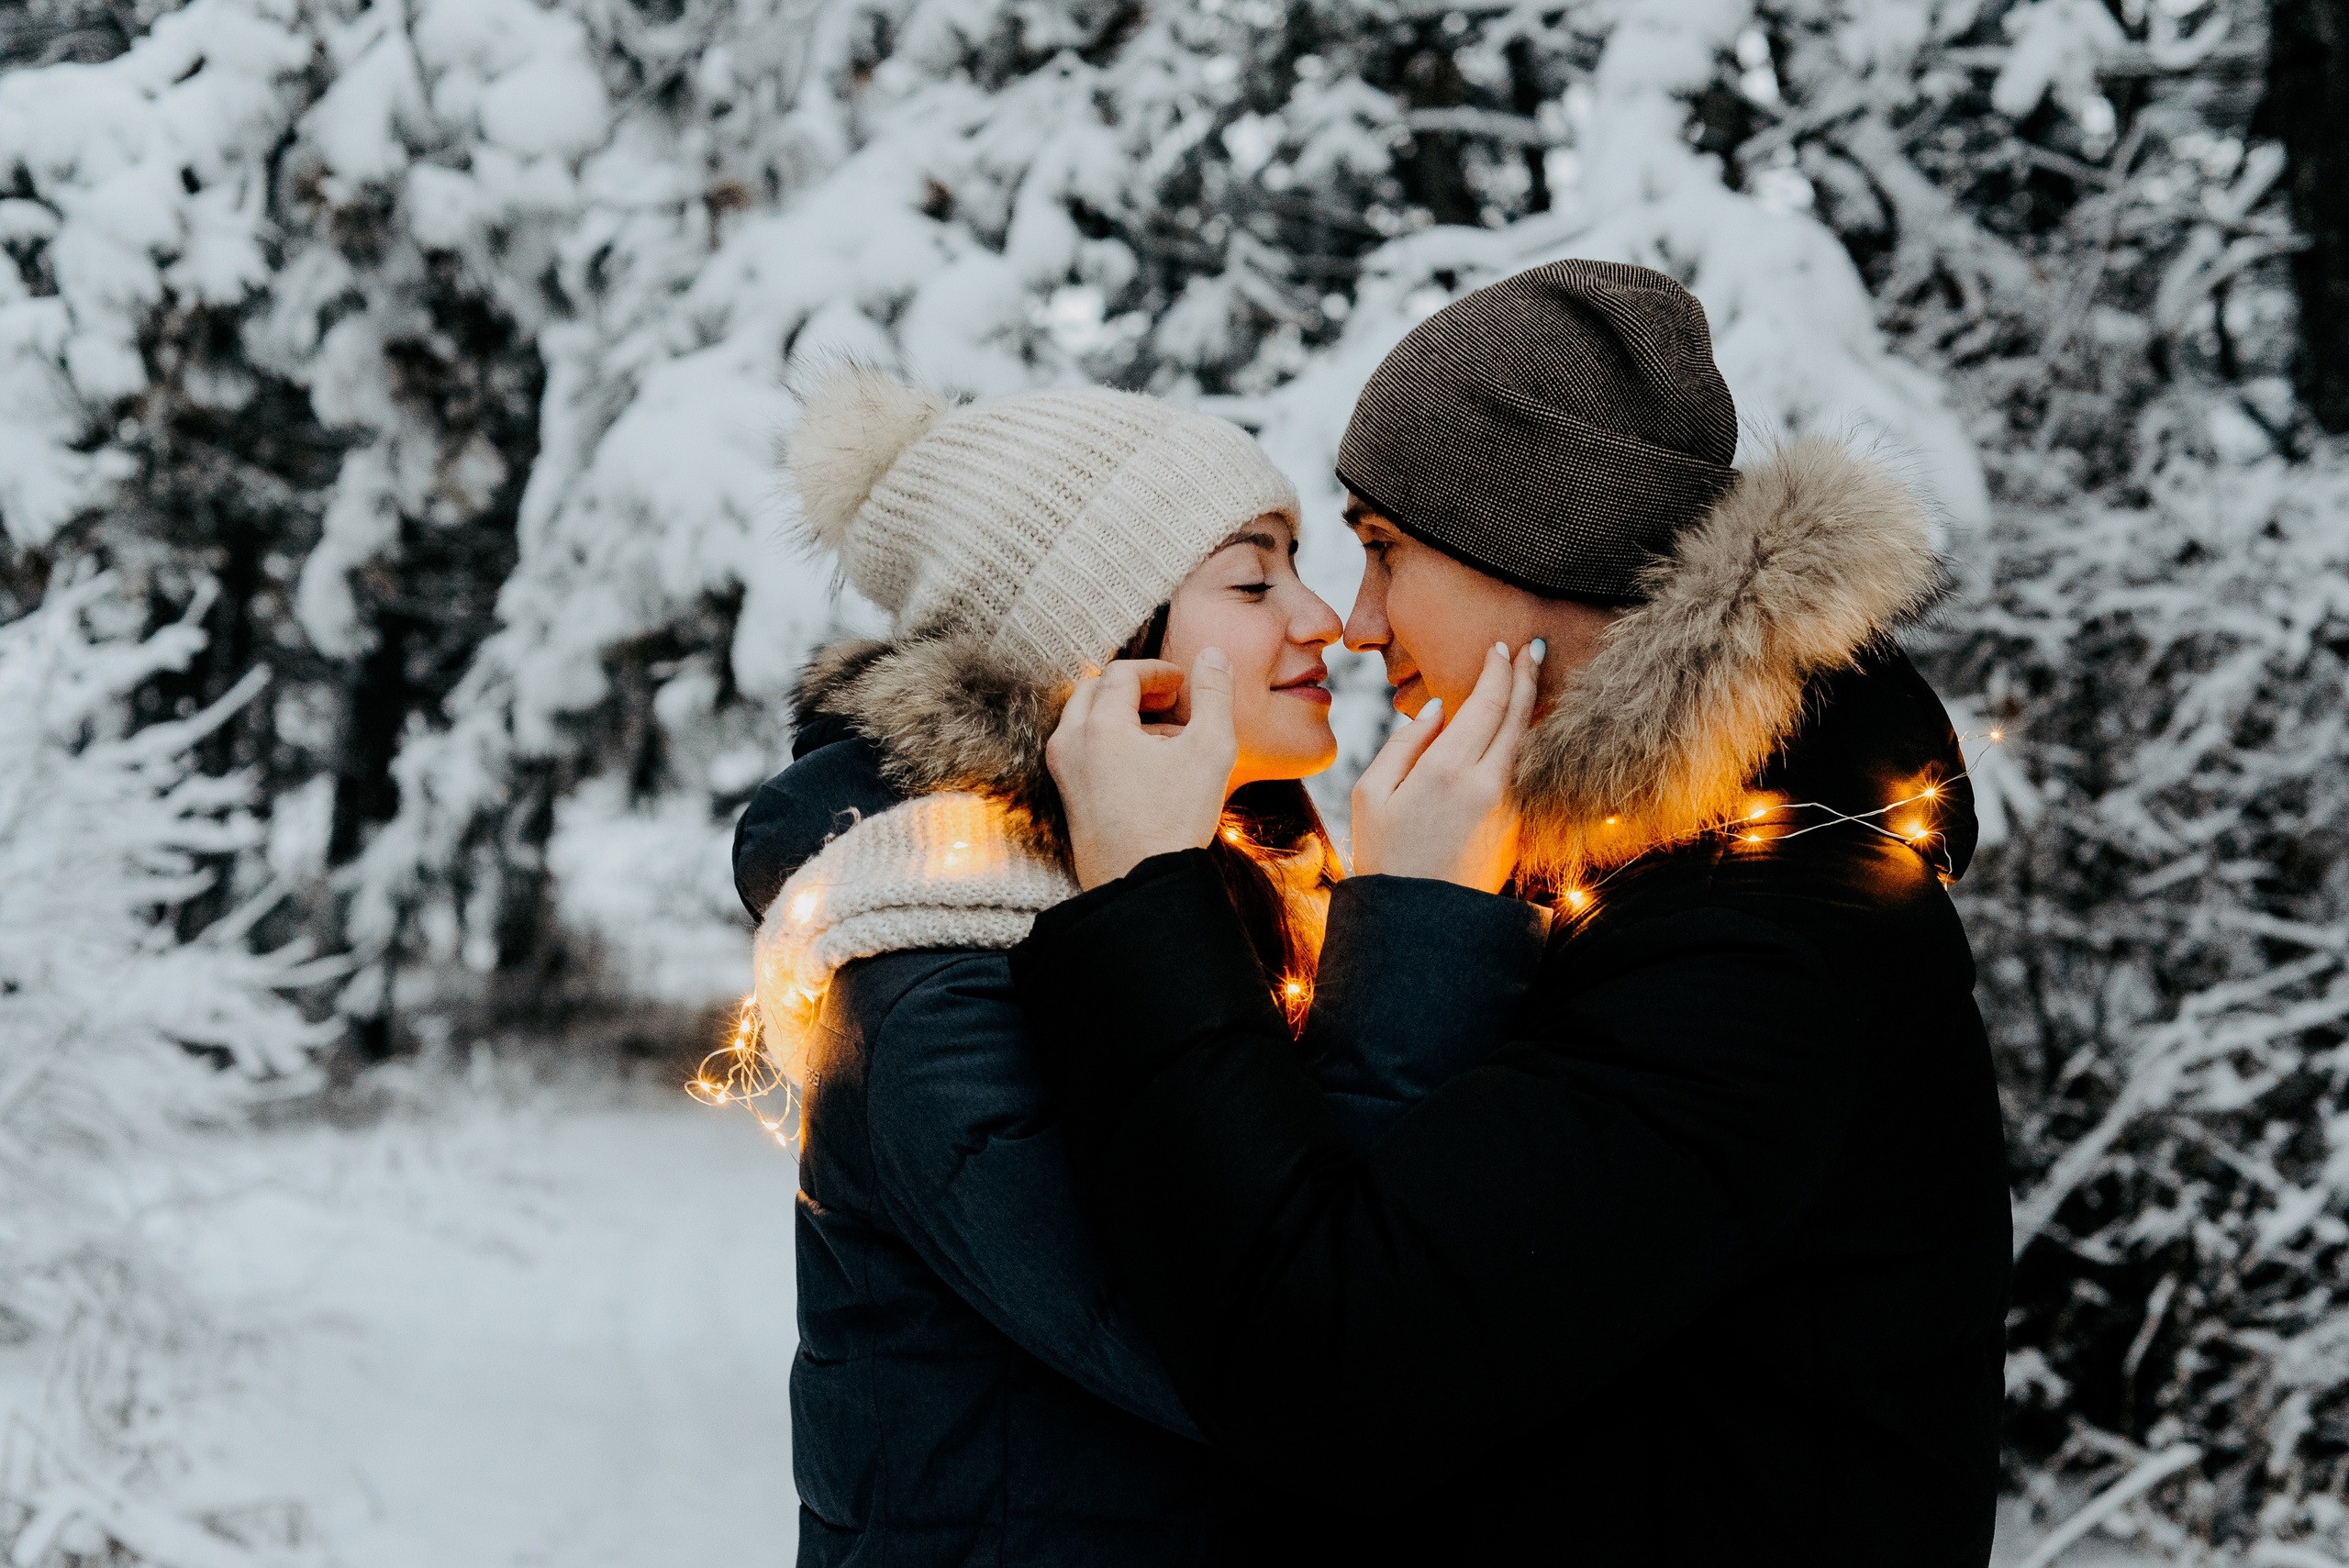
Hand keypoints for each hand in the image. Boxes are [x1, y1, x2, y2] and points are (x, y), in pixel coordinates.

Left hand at [1048, 649, 1237, 889]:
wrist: (1142, 884)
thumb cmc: (1175, 820)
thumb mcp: (1210, 749)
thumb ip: (1214, 694)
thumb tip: (1213, 656)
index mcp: (1100, 726)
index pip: (1122, 674)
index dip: (1157, 670)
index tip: (1184, 681)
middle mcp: (1070, 743)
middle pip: (1094, 689)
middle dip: (1133, 687)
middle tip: (1170, 698)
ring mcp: (1064, 772)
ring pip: (1085, 719)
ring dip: (1122, 713)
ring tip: (1166, 735)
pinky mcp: (1067, 797)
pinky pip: (1083, 749)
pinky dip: (1111, 740)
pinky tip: (1148, 765)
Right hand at [1350, 640, 1540, 892]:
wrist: (1421, 921)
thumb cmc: (1385, 856)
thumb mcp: (1373, 794)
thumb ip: (1404, 744)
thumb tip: (1437, 711)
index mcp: (1447, 770)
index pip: (1486, 702)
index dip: (1498, 668)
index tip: (1501, 645)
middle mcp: (1488, 784)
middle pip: (1518, 715)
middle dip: (1528, 674)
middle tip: (1536, 645)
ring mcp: (1509, 807)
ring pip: (1528, 743)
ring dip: (1533, 706)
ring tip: (1535, 677)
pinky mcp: (1517, 827)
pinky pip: (1525, 772)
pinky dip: (1527, 742)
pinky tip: (1524, 730)